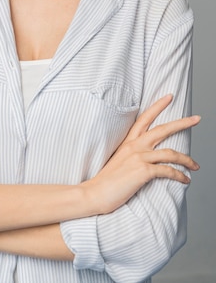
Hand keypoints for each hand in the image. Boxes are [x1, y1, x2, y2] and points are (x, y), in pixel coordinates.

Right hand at [86, 94, 199, 214]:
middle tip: (197, 118)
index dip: (158, 106)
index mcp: (128, 142)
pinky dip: (180, 175)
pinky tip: (185, 179)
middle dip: (182, 123)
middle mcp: (134, 146)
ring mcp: (139, 157)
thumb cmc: (106, 181)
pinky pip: (168, 171)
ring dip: (187, 159)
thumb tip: (147, 158)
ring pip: (171, 153)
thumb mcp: (119, 161)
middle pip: (163, 129)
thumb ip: (132, 155)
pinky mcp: (143, 171)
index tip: (169, 97)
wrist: (94, 193)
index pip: (145, 118)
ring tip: (196, 166)